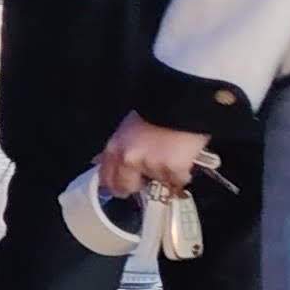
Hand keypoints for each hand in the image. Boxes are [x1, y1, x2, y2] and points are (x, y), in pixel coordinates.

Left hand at [97, 115, 211, 198]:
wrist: (180, 102)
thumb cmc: (155, 112)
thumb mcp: (127, 129)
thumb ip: (119, 149)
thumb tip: (108, 164)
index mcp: (114, 149)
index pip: (106, 179)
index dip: (116, 185)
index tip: (123, 187)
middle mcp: (128, 160)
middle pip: (126, 187)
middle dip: (138, 185)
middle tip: (149, 178)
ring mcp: (150, 165)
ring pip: (157, 182)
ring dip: (164, 175)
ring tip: (171, 156)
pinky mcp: (172, 168)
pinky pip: (178, 180)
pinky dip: (182, 173)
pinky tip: (184, 158)